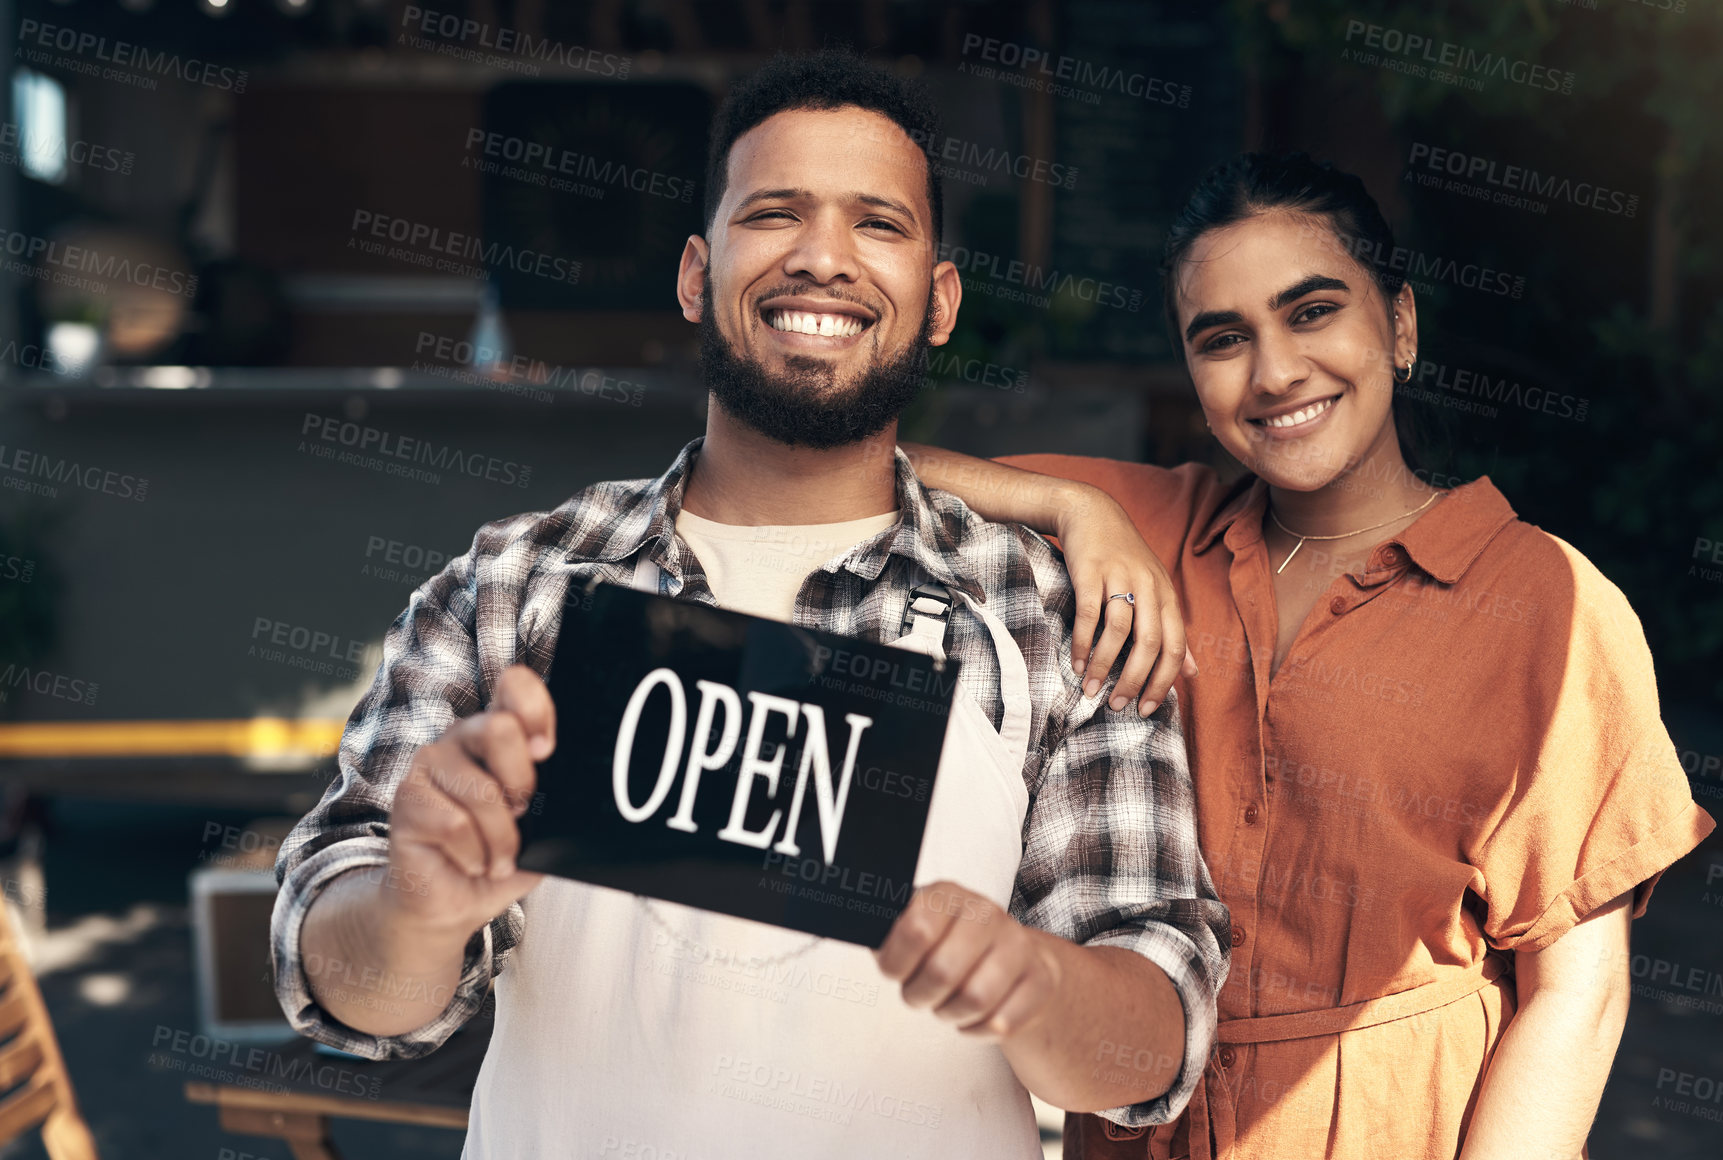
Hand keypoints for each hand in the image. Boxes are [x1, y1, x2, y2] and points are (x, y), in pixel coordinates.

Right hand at [384, 663, 549, 935]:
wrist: (454, 903)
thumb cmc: (500, 856)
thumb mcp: (543, 826)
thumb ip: (557, 797)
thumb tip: (585, 789)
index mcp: (499, 731)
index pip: (515, 685)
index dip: (536, 710)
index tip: (547, 752)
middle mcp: (462, 737)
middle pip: (499, 729)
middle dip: (522, 783)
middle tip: (522, 815)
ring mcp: (429, 764)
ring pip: (482, 790)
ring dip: (501, 838)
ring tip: (498, 857)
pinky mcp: (407, 798)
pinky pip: (455, 824)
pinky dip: (476, 855)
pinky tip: (473, 862)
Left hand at [875, 881, 1060, 1038]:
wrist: (1012, 961)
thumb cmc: (947, 948)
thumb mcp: (912, 932)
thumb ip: (883, 931)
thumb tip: (851, 924)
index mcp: (947, 895)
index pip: (915, 928)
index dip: (897, 962)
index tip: (895, 971)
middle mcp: (986, 912)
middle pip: (942, 971)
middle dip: (922, 995)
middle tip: (922, 994)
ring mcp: (1018, 944)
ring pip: (974, 999)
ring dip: (951, 1014)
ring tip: (948, 1004)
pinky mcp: (1042, 978)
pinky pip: (1001, 1022)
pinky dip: (978, 1030)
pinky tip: (976, 1014)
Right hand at [1055, 488, 1195, 716]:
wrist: (1092, 513)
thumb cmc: (1124, 559)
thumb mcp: (1156, 590)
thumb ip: (1173, 632)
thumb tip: (1193, 672)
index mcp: (1167, 596)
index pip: (1175, 646)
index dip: (1164, 681)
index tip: (1147, 708)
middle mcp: (1149, 587)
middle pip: (1149, 643)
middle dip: (1134, 680)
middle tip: (1118, 706)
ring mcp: (1120, 577)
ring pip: (1119, 631)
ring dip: (1105, 666)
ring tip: (1091, 690)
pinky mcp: (1091, 571)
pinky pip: (1089, 615)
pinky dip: (1083, 643)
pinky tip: (1077, 663)